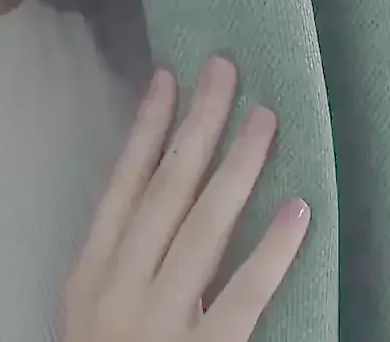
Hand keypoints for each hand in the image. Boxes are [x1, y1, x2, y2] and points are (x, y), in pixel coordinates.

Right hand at [60, 58, 308, 340]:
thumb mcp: (92, 313)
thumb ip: (122, 262)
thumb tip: (160, 197)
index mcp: (90, 273)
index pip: (122, 186)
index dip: (146, 129)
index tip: (170, 77)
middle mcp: (120, 287)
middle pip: (164, 191)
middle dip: (197, 126)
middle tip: (227, 72)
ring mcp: (157, 322)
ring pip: (202, 229)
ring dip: (237, 169)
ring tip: (269, 122)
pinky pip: (242, 296)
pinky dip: (272, 252)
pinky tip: (298, 213)